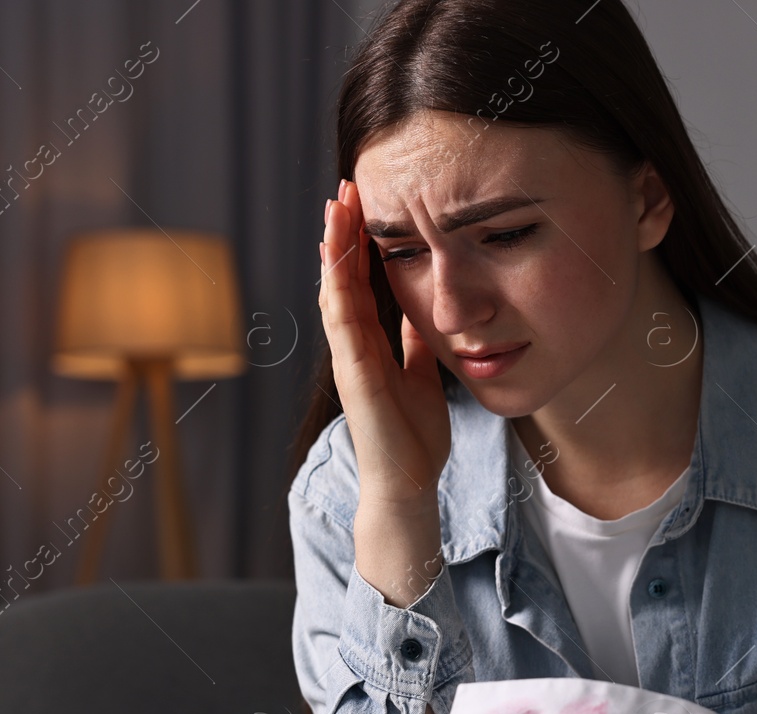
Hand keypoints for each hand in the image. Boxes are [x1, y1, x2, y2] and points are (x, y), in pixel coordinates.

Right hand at [320, 178, 450, 507]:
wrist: (409, 484)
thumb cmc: (414, 437)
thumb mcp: (422, 375)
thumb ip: (414, 343)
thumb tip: (422, 312)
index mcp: (371, 344)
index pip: (361, 283)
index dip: (360, 243)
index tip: (363, 204)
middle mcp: (354, 346)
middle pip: (342, 277)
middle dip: (342, 232)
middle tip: (344, 187)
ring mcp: (350, 358)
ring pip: (335, 291)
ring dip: (334, 249)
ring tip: (335, 207)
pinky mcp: (354, 374)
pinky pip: (342, 322)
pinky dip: (337, 287)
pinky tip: (336, 257)